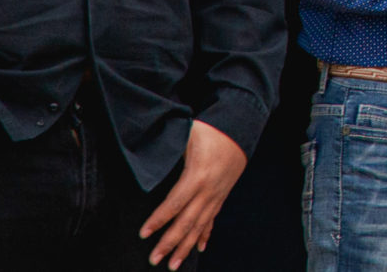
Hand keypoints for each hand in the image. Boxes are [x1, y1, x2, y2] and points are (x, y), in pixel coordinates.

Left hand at [138, 120, 247, 268]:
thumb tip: (146, 153)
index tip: (144, 234)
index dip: (158, 220)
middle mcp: (208, 190)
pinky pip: (212, 219)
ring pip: (200, 226)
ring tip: (174, 265)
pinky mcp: (222, 195)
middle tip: (154, 260)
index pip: (174, 204)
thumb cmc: (212, 130)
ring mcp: (217, 195)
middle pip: (187, 222)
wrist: (242, 128)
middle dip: (169, 243)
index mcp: (197, 176)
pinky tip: (199, 248)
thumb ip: (169, 144)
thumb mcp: (188, 133)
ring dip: (186, 247)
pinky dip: (205, 235)